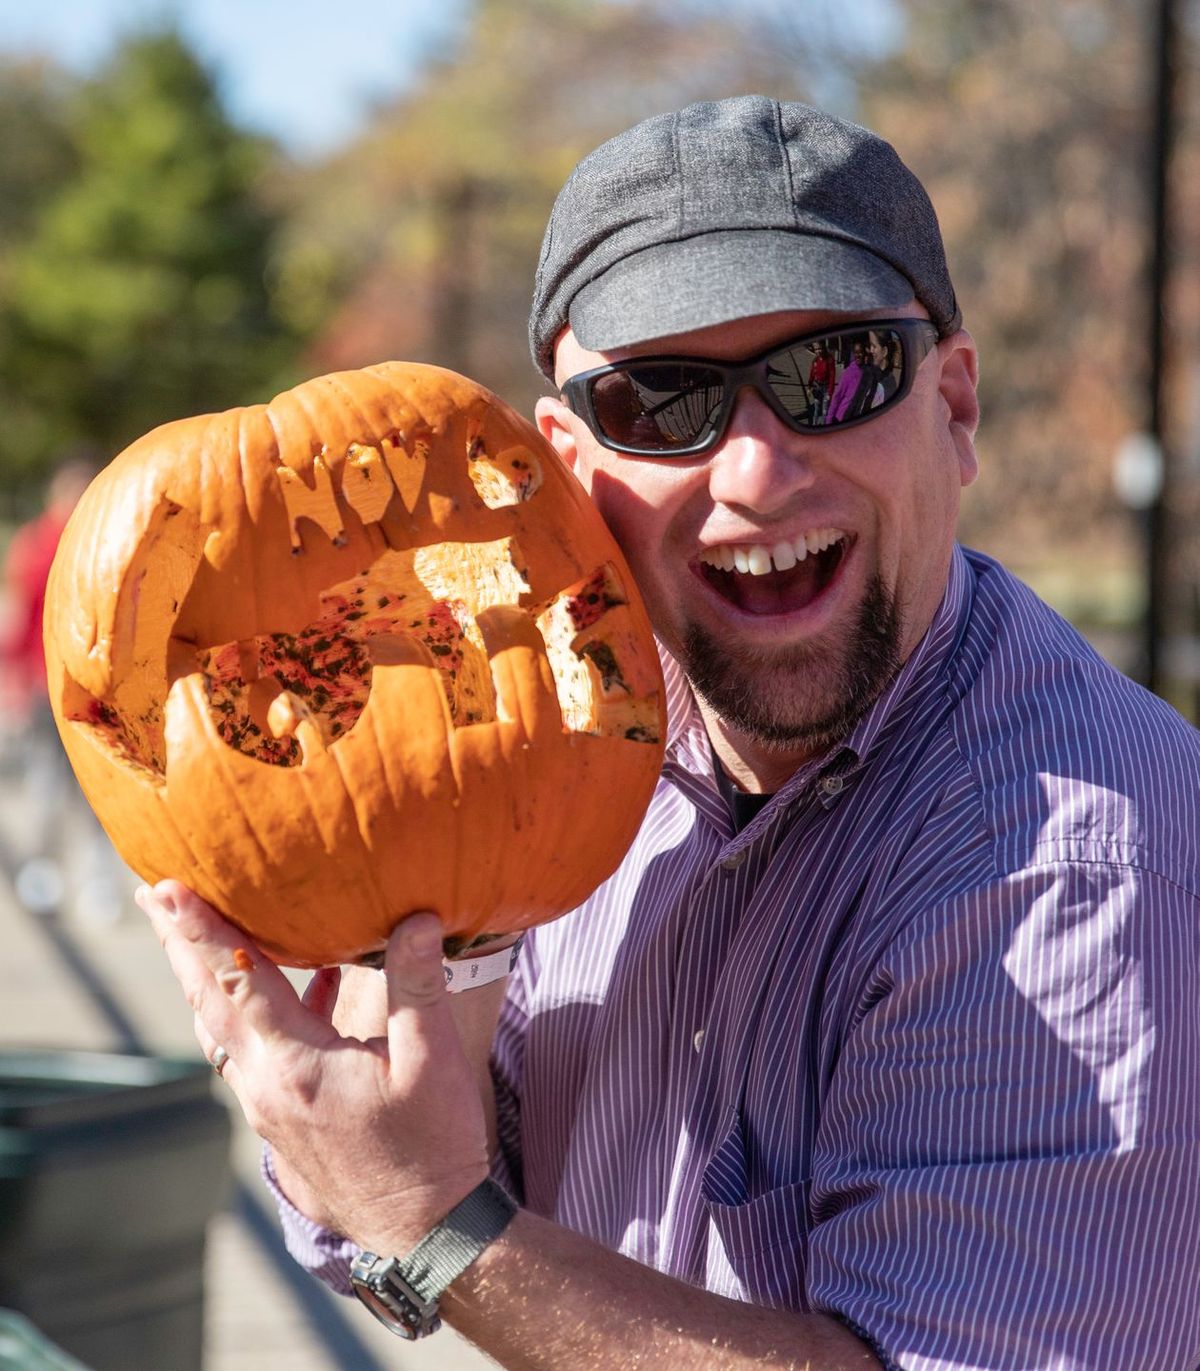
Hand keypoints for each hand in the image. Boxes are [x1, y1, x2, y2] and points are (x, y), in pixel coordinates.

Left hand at [136, 880, 489, 1254]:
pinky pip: (249, 1054)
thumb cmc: (433, 1145)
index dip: (203, 930)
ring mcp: (269, 1108)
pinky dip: (252, 1012)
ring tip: (192, 935)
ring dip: (204, 978)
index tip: (169, 889)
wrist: (427, 1231)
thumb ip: (418, 984)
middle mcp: (266, 1087)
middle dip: (180, 945)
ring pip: (220, 1031)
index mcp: (296, 1066)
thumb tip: (417, 918)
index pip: (238, 981)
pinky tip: (300, 986)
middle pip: (208, 1003)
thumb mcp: (430, 1059)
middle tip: (152, 896)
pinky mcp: (284, 1120)